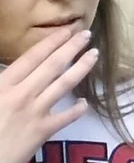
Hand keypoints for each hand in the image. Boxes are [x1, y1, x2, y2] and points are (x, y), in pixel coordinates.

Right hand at [0, 26, 97, 162]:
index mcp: (3, 85)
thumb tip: (9, 71)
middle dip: (71, 47)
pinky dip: (77, 109)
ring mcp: (35, 112)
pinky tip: (84, 102)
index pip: (32, 57)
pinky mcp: (42, 132)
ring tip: (94, 55)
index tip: (66, 30)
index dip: (51, 42)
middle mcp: (22, 94)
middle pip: (53, 66)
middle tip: (87, 34)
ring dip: (81, 67)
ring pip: (64, 84)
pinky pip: (66, 117)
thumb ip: (0, 82)